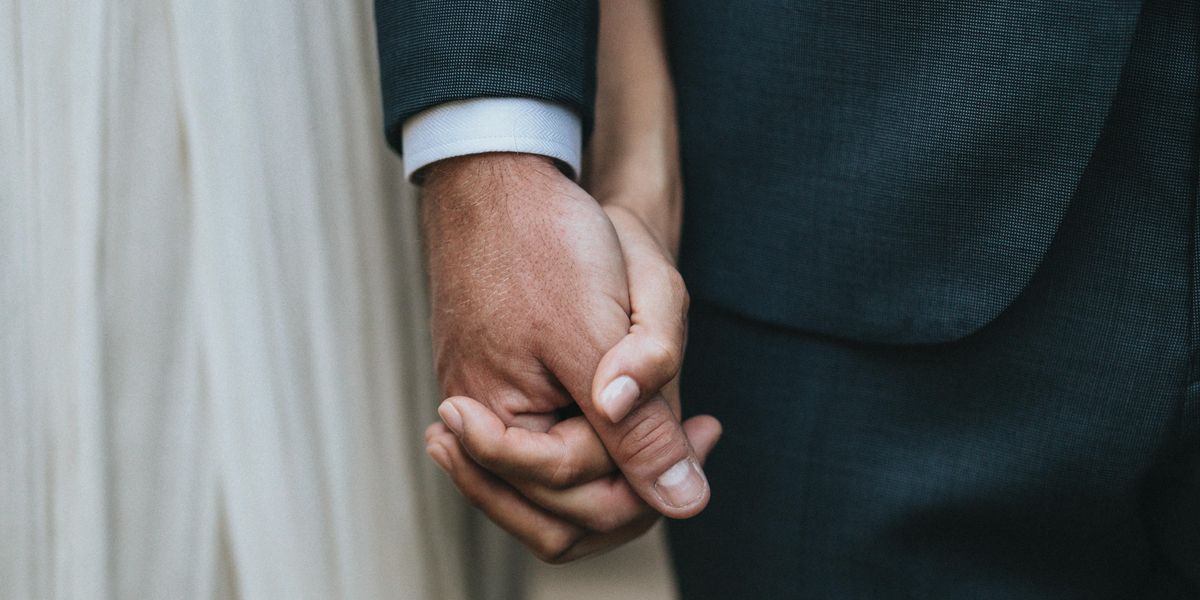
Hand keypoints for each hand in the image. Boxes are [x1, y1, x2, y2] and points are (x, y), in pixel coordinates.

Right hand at [420, 152, 715, 559]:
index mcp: (495, 423)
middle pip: (568, 511)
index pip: (586, 496)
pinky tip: (631, 409)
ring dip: (620, 466)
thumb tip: (684, 503)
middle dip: (638, 479)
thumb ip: (639, 428)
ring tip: (675, 425)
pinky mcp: (498, 389)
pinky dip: (598, 442)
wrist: (502, 175)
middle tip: (696, 429)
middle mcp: (480, 429)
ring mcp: (485, 411)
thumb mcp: (606, 336)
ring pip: (558, 488)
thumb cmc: (546, 242)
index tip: (706, 426)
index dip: (655, 472)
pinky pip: (547, 448)